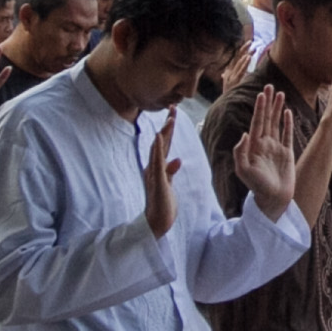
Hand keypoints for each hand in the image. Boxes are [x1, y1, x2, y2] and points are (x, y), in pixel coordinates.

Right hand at [141, 115, 182, 236]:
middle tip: (173, 107)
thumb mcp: (168, 184)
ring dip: (164, 134)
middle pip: (161, 143)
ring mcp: (154, 174)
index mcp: (158, 167)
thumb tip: (177, 159)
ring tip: (170, 119)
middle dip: (167, 125)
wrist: (156, 223)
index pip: (164, 144)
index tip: (173, 113)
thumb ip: (171, 171)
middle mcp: (154, 168)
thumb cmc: (162, 204)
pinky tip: (159, 137)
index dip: (168, 128)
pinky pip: (157, 164)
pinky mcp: (157, 182)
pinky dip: (158, 149)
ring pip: (159, 150)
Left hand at [231, 86, 302, 210]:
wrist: (273, 199)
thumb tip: (244, 133)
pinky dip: (288, 123)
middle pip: (266, 118)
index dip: (259, 108)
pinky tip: (287, 112)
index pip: (257, 122)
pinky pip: (287, 134)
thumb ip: (241, 152)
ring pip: (277, 123)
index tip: (261, 94)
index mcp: (254, 146)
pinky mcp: (287, 153)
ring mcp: (276, 147)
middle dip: (267, 102)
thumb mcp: (244, 170)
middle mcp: (264, 143)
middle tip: (269, 86)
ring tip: (280, 93)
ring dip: (278, 108)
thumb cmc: (257, 186)